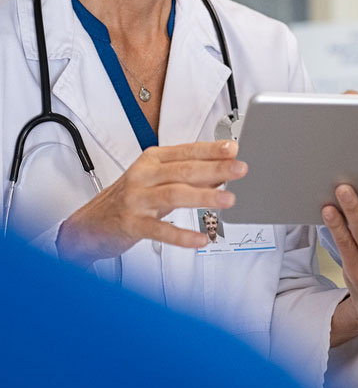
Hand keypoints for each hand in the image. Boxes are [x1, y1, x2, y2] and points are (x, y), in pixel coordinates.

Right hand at [56, 140, 246, 265]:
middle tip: (240, 169)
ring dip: (204, 197)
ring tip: (228, 200)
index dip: (212, 149)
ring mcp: (137, 199)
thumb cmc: (127, 199)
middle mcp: (144, 175)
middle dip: (216, 169)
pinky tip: (201, 238)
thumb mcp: (156, 180)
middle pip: (185, 170)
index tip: (234, 148)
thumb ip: (186, 177)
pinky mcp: (131, 225)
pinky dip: (182, 235)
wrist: (88, 225)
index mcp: (152, 160)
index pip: (187, 151)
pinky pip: (160, 230)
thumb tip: (220, 175)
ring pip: (175, 194)